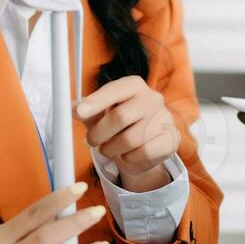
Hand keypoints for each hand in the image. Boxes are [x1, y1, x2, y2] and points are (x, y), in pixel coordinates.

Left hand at [77, 76, 180, 191]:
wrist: (144, 148)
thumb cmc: (119, 127)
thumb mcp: (100, 117)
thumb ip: (87, 111)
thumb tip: (73, 108)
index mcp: (133, 85)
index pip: (114, 90)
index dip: (96, 101)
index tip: (79, 112)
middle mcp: (152, 97)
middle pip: (120, 116)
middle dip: (99, 133)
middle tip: (91, 141)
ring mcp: (164, 117)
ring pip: (130, 139)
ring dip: (112, 149)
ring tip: (109, 149)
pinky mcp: (171, 138)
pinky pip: (144, 152)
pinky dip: (130, 158)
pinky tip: (128, 155)